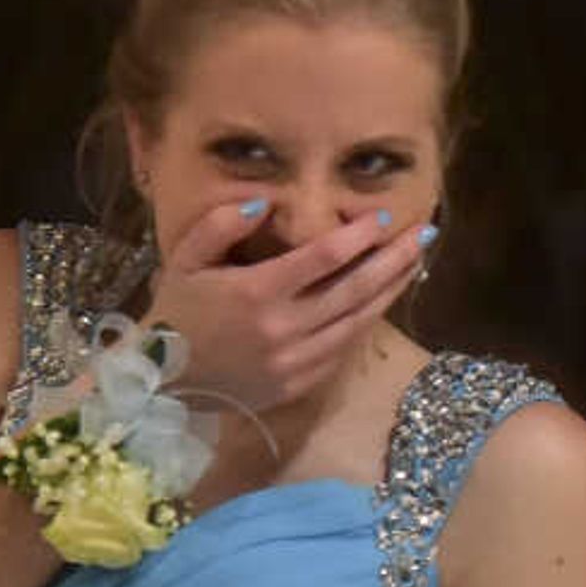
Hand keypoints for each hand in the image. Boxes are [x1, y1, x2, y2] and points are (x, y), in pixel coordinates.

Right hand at [143, 196, 431, 415]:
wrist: (162, 379)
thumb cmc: (175, 312)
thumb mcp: (185, 260)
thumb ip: (221, 226)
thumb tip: (265, 203)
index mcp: (256, 292)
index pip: (323, 257)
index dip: (358, 235)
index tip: (382, 216)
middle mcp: (283, 327)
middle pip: (354, 288)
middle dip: (393, 259)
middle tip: (423, 236)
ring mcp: (294, 359)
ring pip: (357, 321)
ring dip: (389, 292)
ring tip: (413, 265)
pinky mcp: (298, 383)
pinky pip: (342, 350)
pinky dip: (364, 324)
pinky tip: (379, 303)